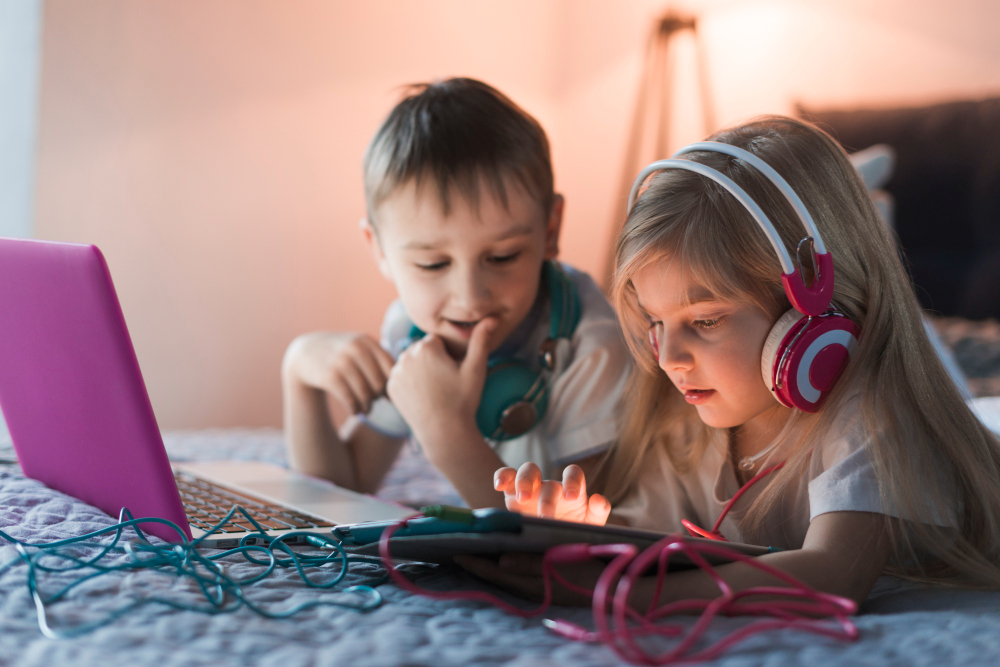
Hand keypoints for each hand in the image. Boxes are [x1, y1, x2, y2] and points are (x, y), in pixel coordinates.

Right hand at [282, 332, 394, 414]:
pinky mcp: (329, 376)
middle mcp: (356, 349)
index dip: (392, 385)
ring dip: (368, 406)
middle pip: (380, 383)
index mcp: (367, 341)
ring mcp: (342, 362)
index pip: (391, 368)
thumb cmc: (341, 355)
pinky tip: (355, 411)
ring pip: (366, 394)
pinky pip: (351, 400)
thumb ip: (379, 362)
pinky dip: (355, 409)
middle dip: (379, 396)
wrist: (305, 354)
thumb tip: (400, 388)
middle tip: (374, 401)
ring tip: (367, 409)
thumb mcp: (359, 349)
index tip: (388, 393)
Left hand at [386, 318, 495, 448]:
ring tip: (435, 389)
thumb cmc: (462, 401)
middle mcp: (406, 356)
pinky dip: (410, 382)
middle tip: (445, 382)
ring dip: (421, 370)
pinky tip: (423, 395)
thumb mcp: (475, 369)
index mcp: (426, 348)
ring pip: (411, 362)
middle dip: (433, 361)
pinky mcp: (391, 386)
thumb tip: (491, 318)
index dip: (448, 355)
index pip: (437, 342)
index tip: (453, 372)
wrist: (444, 432)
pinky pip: (402, 376)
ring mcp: (396, 372)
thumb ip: (481, 341)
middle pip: (423, 350)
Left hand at [454, 552, 606, 606]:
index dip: (475, 562)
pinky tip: (503, 558)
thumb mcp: (560, 564)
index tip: (455, 552)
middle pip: (497, 574)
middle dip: (479, 562)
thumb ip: (530, 564)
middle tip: (459, 549)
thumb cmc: (590, 575)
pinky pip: (520, 575)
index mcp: (531, 583)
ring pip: (507, 575)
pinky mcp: (548, 583)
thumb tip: (501, 561)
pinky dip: (507, 566)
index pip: (495, 573)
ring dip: (491, 565)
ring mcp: (540, 586)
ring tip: (476, 552)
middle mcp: (531, 587)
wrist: (617, 591)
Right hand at [494, 462, 610, 525]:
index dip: (573, 482)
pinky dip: (502, 476)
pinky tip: (498, 484)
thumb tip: (597, 498)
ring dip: (524, 482)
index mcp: (571, 490)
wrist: (552, 545)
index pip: (573, 474)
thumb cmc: (573, 531)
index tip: (572, 498)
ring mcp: (531, 488)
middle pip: (549, 478)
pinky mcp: (513, 496)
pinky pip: (507, 478)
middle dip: (546, 495)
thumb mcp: (590, 525)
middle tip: (545, 515)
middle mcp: (551, 486)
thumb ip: (598, 512)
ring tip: (522, 498)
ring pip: (527, 472)